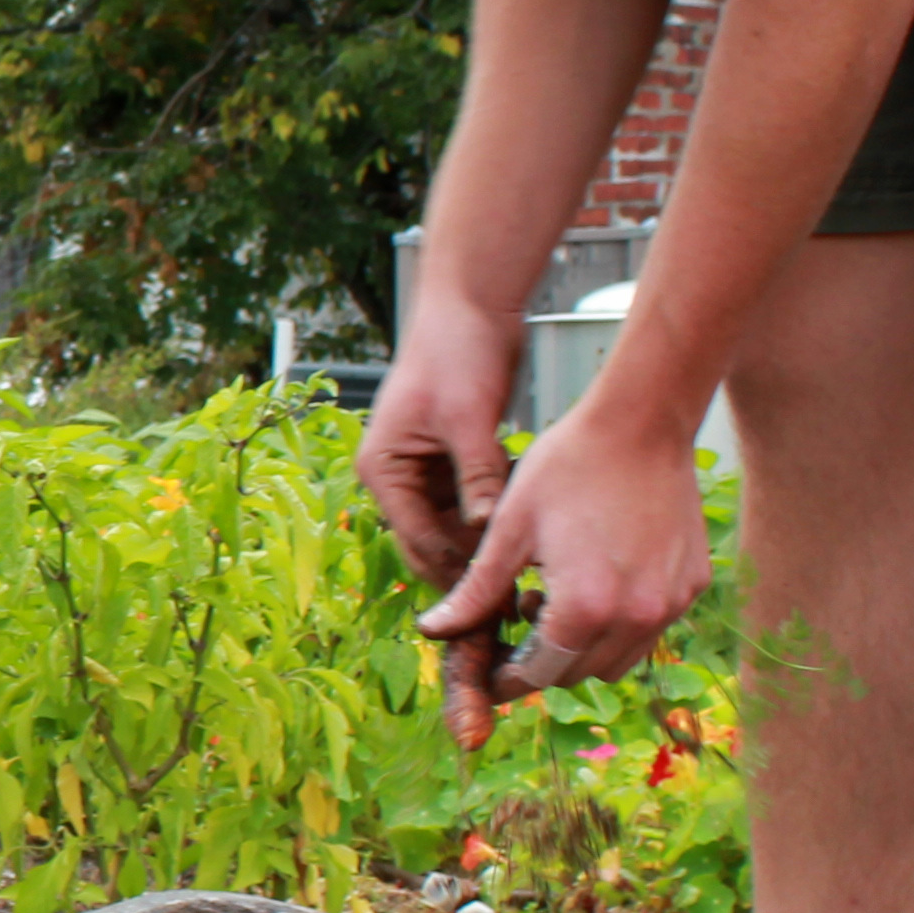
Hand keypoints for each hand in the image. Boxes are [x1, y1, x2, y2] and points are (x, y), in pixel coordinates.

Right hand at [355, 325, 523, 592]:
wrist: (471, 305)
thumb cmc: (457, 352)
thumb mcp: (467, 418)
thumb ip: (478, 476)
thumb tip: (491, 531)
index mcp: (383, 469)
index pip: (418, 539)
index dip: (456, 573)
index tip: (495, 601)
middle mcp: (397, 476)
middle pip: (430, 545)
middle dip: (467, 573)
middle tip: (512, 607)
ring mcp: (425, 472)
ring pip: (454, 532)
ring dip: (485, 549)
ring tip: (525, 580)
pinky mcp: (454, 462)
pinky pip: (473, 508)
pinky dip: (496, 521)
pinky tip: (530, 537)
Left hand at [412, 407, 715, 736]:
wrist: (642, 422)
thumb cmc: (567, 467)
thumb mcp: (509, 529)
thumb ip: (475, 590)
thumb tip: (434, 630)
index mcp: (585, 607)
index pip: (540, 673)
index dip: (508, 679)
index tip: (488, 673)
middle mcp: (636, 616)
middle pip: (579, 673)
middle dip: (542, 661)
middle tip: (517, 617)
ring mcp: (670, 603)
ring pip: (617, 659)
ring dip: (581, 647)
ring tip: (551, 595)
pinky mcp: (692, 585)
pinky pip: (649, 628)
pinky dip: (617, 623)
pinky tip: (592, 580)